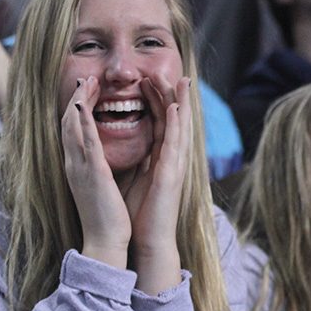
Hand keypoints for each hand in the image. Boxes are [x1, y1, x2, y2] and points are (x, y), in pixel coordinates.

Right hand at [61, 76, 130, 267]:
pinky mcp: (92, 173)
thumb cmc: (106, 217)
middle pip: (69, 123)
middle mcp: (74, 164)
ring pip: (72, 127)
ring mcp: (80, 168)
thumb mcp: (102, 185)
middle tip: (85, 78)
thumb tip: (104, 155)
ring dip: (78, 100)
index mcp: (79, 167)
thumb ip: (100, 167)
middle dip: (76, 98)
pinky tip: (83, 103)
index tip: (86, 91)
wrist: (105, 243)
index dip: (77, 109)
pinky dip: (82, 121)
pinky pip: (86, 142)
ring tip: (85, 81)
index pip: (74, 131)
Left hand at [121, 76, 192, 292]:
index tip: (148, 80)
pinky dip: (176, 125)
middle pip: (172, 120)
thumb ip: (137, 160)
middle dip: (169, 94)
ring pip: (179, 127)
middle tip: (163, 70)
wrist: (148, 241)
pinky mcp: (171, 176)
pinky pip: (174, 145)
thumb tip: (131, 147)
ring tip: (177, 79)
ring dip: (179, 103)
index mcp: (160, 159)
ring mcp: (175, 167)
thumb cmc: (140, 214)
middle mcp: (171, 160)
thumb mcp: (137, 179)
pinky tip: (175, 108)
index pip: (160, 123)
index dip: (156, 100)